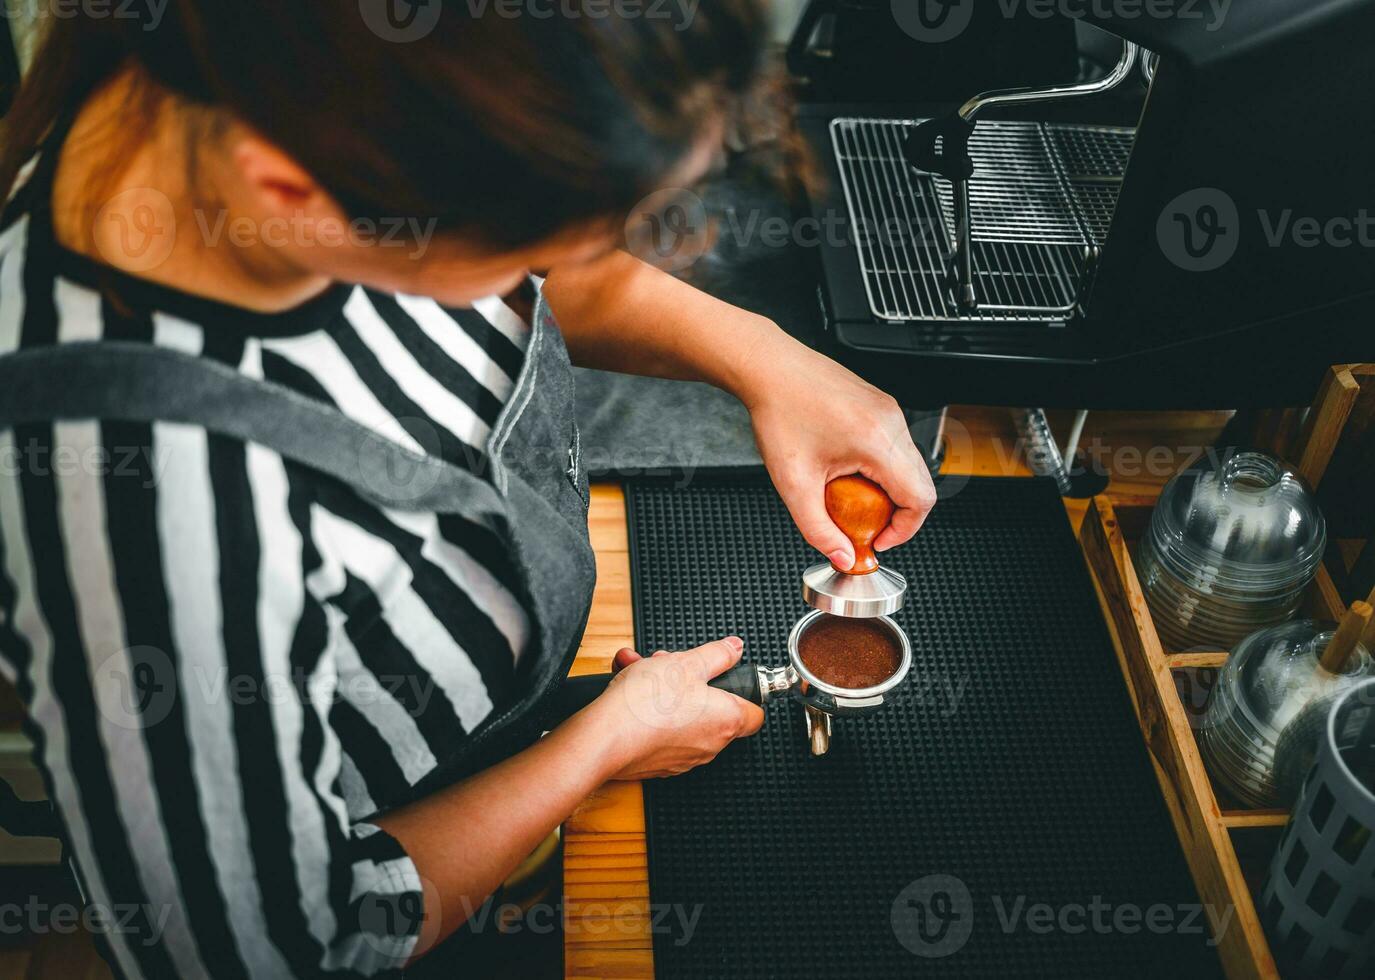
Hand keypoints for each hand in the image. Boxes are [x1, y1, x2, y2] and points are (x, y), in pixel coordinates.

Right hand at [587, 637, 763, 779]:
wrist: (604, 739)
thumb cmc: (647, 704)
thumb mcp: (687, 662)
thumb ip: (716, 654)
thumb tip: (734, 648)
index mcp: (726, 720)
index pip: (754, 713)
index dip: (743, 691)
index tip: (728, 677)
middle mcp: (709, 745)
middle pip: (710, 707)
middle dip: (688, 679)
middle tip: (669, 664)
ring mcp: (682, 757)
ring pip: (680, 714)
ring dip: (662, 688)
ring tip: (639, 669)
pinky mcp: (656, 762)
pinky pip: (658, 729)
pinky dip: (646, 708)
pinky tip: (626, 688)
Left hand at [739, 332, 936, 567]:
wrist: (769, 368)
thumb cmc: (778, 412)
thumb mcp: (794, 484)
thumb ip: (819, 529)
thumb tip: (842, 557)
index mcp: (877, 441)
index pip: (920, 499)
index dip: (904, 530)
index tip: (878, 540)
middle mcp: (891, 422)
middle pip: (920, 484)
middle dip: (896, 513)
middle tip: (864, 525)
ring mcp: (889, 410)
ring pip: (909, 464)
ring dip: (887, 490)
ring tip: (850, 496)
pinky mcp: (881, 405)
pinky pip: (895, 446)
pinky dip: (880, 468)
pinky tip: (846, 470)